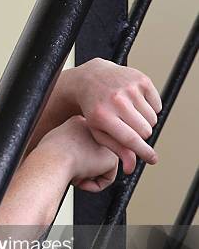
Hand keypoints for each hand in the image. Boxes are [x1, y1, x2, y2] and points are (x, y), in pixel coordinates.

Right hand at [37, 115, 118, 192]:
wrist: (52, 159)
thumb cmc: (46, 154)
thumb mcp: (50, 142)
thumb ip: (62, 143)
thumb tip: (63, 153)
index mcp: (78, 122)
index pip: (80, 145)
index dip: (70, 158)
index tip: (62, 163)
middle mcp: (95, 130)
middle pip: (90, 156)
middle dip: (80, 168)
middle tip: (68, 170)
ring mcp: (105, 144)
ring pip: (97, 168)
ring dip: (84, 176)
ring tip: (72, 174)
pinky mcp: (112, 158)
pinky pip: (105, 179)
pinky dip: (92, 185)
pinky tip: (80, 179)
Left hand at [62, 58, 161, 173]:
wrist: (91, 79)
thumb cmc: (94, 110)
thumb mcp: (98, 131)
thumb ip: (115, 149)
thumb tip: (130, 169)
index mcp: (103, 116)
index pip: (130, 139)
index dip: (143, 152)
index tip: (153, 160)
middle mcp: (116, 101)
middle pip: (145, 131)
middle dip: (140, 135)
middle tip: (129, 130)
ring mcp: (130, 88)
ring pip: (153, 119)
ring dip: (145, 123)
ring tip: (129, 118)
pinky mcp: (141, 80)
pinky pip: (157, 105)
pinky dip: (150, 109)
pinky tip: (134, 105)